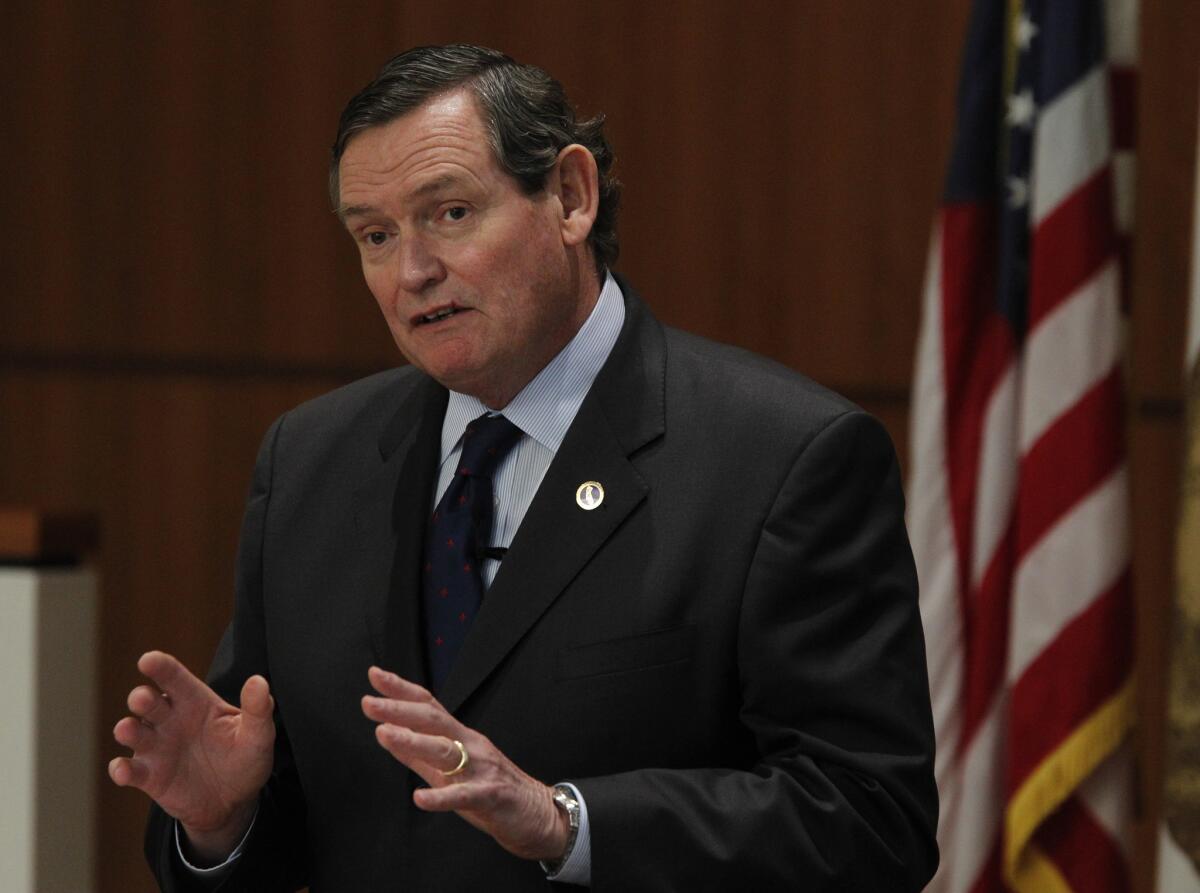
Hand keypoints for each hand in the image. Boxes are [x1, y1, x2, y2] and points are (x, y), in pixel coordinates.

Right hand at [109, 651, 274, 860]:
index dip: (160, 667)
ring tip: (128, 729)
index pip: (175, 678)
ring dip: (128, 729)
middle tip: (143, 699)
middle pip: (148, 702)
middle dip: (142, 698)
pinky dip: (121, 769)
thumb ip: (258, 709)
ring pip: (133, 731)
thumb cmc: (245, 758)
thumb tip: (259, 681)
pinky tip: (122, 770)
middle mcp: (170, 719)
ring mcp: (157, 747)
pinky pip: (129, 769)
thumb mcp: (258, 734)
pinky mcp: (149, 776)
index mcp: (195, 702)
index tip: (148, 660)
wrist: (235, 801)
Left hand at [362, 667, 568, 862]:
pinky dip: (441, 797)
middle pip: (433, 721)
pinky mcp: (490, 795)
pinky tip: (419, 798)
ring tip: (383, 734)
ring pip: (445, 751)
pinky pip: (463, 795)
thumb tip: (385, 733)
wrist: (536, 813)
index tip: (374, 676)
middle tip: (368, 702)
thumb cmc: (490, 790)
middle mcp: (470, 745)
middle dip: (399, 710)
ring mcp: (481, 768)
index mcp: (460, 736)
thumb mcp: (448, 770)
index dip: (401, 689)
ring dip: (413, 741)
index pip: (428, 706)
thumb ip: (417, 754)